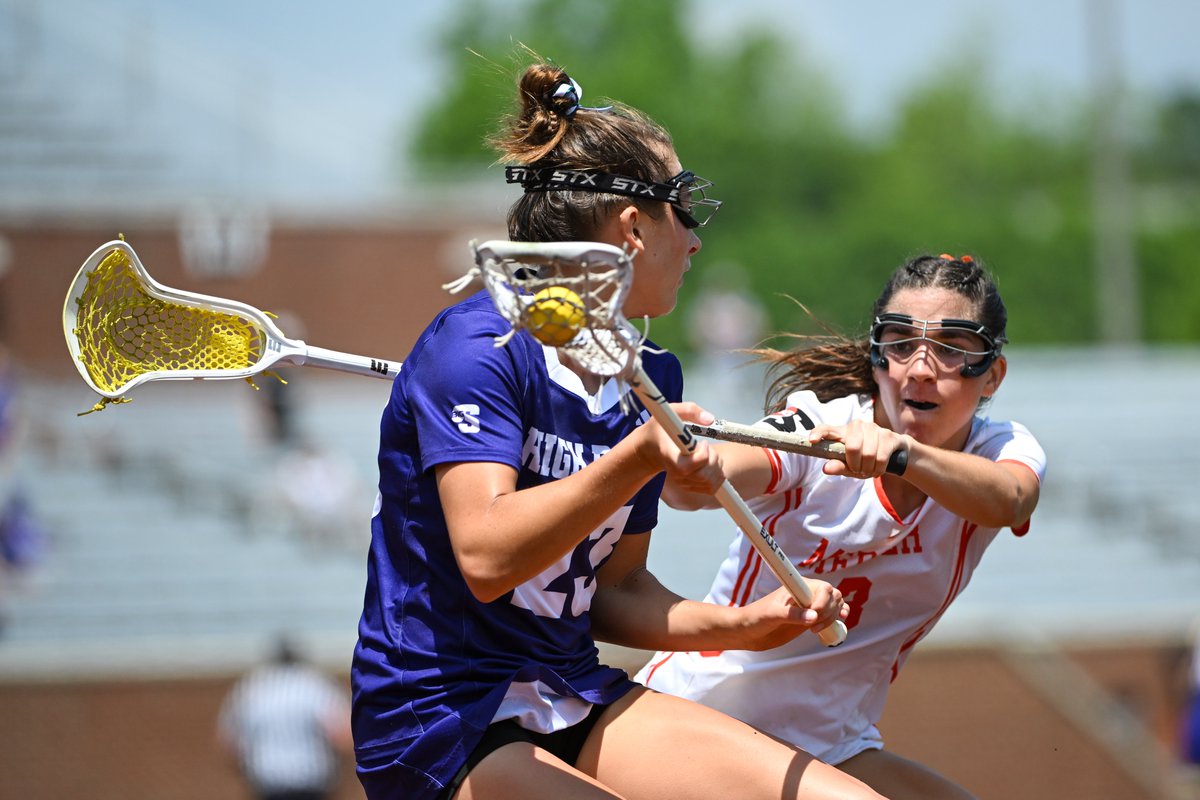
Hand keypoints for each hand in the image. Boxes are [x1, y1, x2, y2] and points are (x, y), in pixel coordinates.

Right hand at [635, 403, 725, 494]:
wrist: (650, 449)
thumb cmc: (659, 430)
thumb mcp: (670, 412)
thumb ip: (690, 410)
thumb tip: (710, 419)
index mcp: (670, 456)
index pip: (688, 466)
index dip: (702, 454)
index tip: (701, 441)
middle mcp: (676, 473)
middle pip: (704, 476)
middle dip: (713, 458)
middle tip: (705, 445)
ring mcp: (683, 482)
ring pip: (710, 482)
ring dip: (717, 466)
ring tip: (708, 453)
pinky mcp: (690, 486)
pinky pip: (712, 487)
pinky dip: (717, 475)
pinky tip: (710, 462)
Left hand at [734, 582, 848, 650]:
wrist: (749, 631)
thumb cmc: (756, 618)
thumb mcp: (771, 615)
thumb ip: (791, 615)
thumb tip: (813, 617)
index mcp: (798, 586)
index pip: (823, 587)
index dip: (824, 602)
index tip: (813, 615)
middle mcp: (807, 594)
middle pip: (833, 596)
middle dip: (829, 611)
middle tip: (813, 626)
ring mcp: (810, 606)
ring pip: (835, 605)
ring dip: (833, 617)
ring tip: (816, 629)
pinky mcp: (812, 618)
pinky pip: (833, 613)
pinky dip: (839, 615)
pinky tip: (842, 620)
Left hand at [810, 420, 909, 478]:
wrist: (893, 454)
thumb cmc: (865, 460)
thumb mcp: (849, 466)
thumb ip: (838, 466)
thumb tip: (826, 468)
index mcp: (842, 432)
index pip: (826, 429)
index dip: (818, 433)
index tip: (812, 440)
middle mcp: (857, 425)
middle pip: (852, 446)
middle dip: (855, 464)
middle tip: (857, 470)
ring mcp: (873, 428)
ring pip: (868, 454)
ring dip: (868, 468)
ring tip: (868, 469)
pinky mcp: (888, 435)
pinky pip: (881, 457)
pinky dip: (879, 469)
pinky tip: (878, 468)